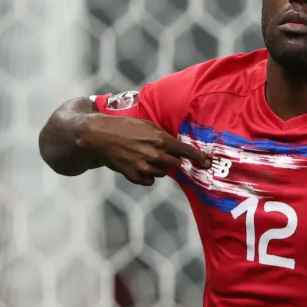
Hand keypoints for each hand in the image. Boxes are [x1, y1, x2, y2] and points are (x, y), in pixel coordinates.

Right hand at [80, 114, 210, 185]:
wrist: (100, 136)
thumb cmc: (124, 126)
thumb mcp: (147, 125)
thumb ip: (163, 135)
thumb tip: (177, 145)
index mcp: (159, 139)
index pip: (186, 151)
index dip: (198, 158)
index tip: (207, 163)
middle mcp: (154, 154)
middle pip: (176, 164)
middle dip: (174, 160)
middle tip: (166, 154)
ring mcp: (144, 167)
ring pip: (163, 173)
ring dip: (160, 167)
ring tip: (146, 155)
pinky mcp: (133, 176)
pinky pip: (149, 181)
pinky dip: (148, 175)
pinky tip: (139, 164)